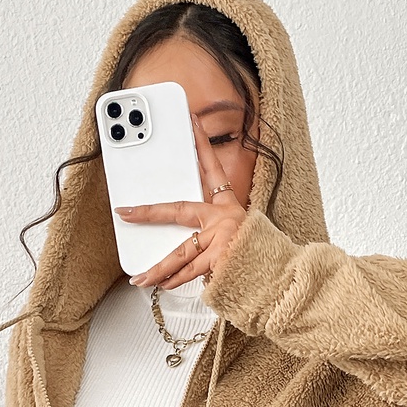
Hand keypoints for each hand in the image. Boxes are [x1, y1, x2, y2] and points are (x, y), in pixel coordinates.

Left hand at [116, 114, 247, 289]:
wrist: (278, 278)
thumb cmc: (256, 258)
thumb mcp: (236, 237)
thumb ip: (208, 237)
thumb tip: (179, 246)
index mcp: (229, 207)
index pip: (213, 169)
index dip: (202, 144)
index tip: (191, 121)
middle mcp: (225, 219)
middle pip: (180, 210)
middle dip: (150, 213)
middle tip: (128, 213)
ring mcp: (224, 239)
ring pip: (182, 253)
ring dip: (159, 268)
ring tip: (141, 277)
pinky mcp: (222, 260)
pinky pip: (192, 272)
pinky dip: (177, 280)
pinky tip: (164, 285)